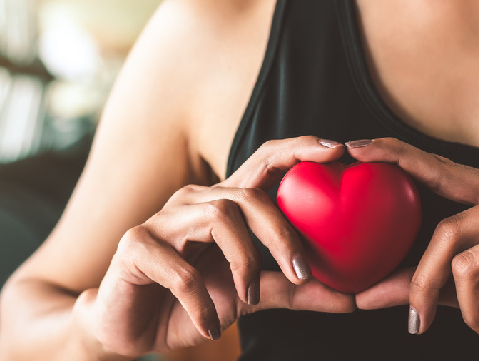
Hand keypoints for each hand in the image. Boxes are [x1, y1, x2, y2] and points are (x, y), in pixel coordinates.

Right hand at [73, 136, 354, 357]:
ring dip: (242, 264)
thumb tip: (351, 299)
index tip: (339, 151)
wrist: (127, 329)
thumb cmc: (190, 303)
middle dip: (281, 233)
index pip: (264, 164)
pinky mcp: (136, 246)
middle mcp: (195, 201)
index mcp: (223, 204)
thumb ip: (291, 290)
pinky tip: (209, 327)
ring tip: (247, 300)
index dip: (299, 149)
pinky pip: (180, 269)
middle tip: (303, 273)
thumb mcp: (248, 297)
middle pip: (247, 194)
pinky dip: (202, 302)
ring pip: (219, 217)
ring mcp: (164, 219)